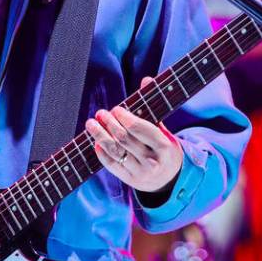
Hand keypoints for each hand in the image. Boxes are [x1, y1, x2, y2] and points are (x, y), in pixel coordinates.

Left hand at [85, 77, 183, 192]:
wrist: (170, 179)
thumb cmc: (164, 148)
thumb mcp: (164, 130)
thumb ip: (153, 107)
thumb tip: (146, 80)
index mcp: (164, 146)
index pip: (140, 129)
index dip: (125, 118)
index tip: (116, 109)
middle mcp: (152, 161)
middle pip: (125, 139)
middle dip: (110, 124)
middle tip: (101, 113)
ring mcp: (140, 173)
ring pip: (115, 152)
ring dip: (100, 136)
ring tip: (91, 124)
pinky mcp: (130, 180)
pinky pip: (112, 166)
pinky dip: (102, 153)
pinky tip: (95, 142)